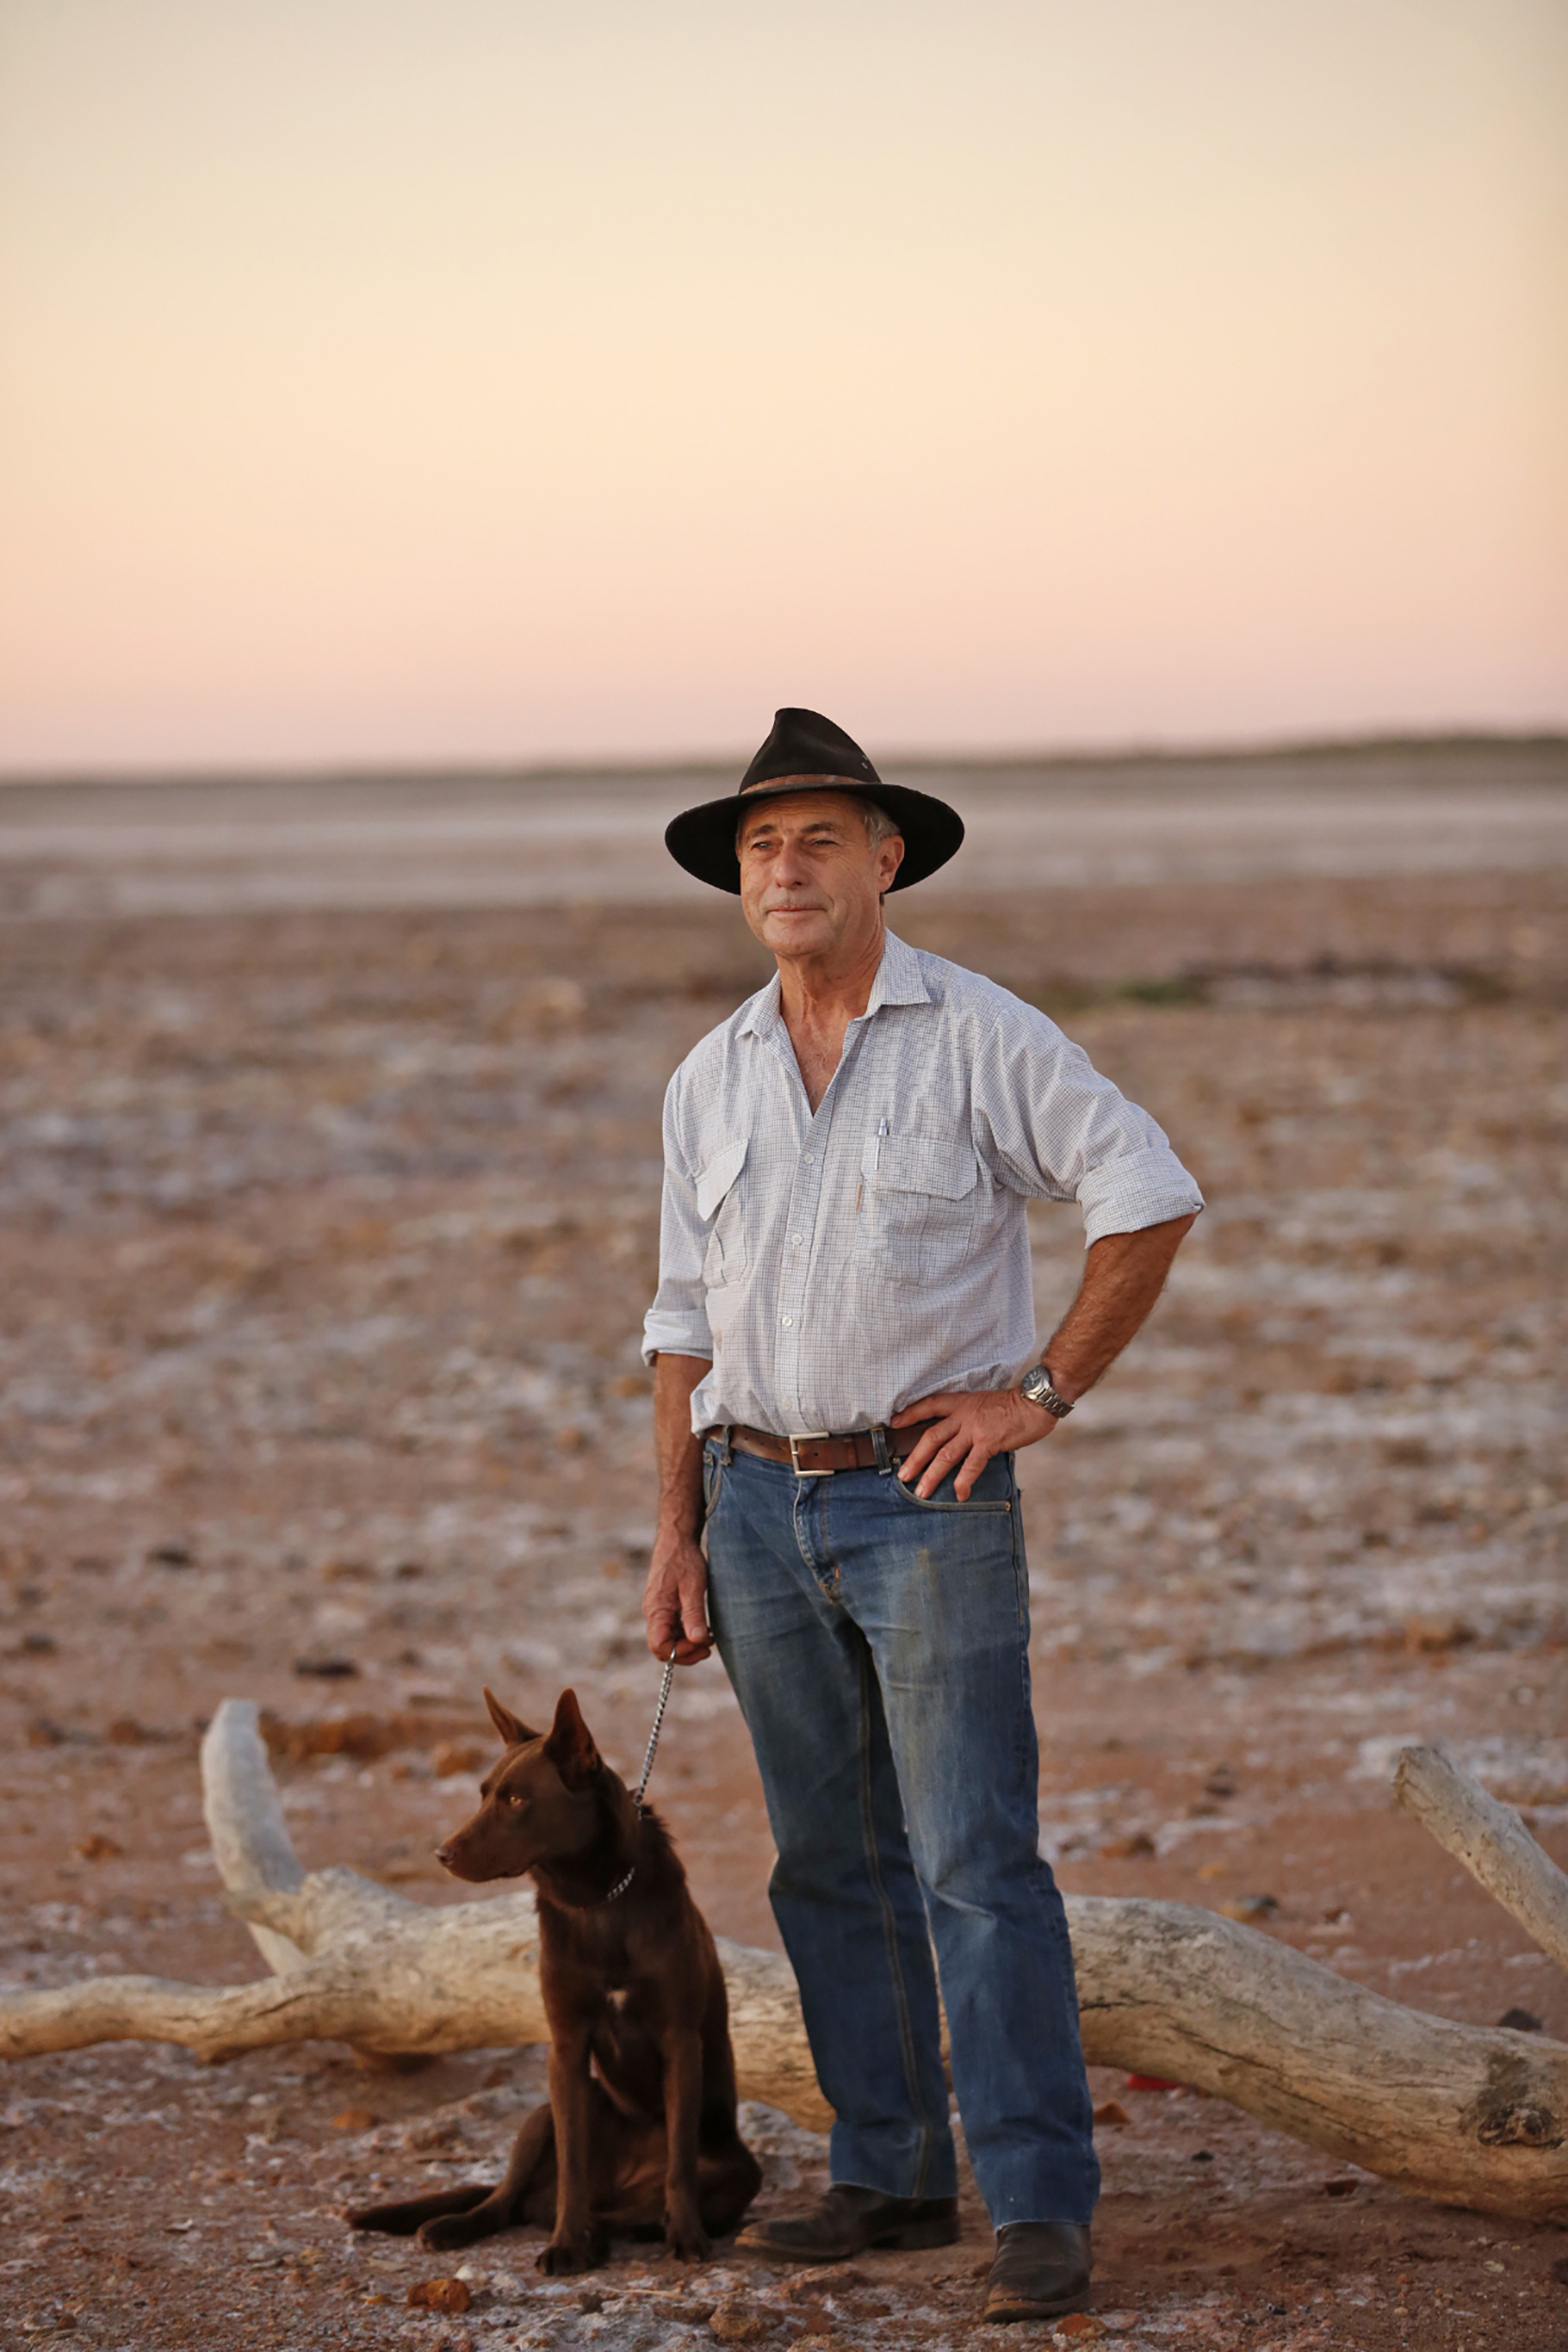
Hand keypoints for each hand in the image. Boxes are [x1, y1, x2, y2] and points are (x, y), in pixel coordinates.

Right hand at [642, 1525, 713, 1663]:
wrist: (677, 1537)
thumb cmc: (684, 1559)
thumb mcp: (693, 1587)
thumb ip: (694, 1614)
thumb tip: (697, 1641)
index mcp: (656, 1610)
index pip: (659, 1647)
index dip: (680, 1652)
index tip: (701, 1644)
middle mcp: (653, 1612)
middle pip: (663, 1647)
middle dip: (686, 1651)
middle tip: (708, 1645)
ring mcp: (657, 1609)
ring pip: (668, 1638)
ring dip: (687, 1642)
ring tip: (708, 1637)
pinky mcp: (663, 1604)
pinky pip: (671, 1627)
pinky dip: (685, 1632)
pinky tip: (702, 1627)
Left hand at [891, 1388, 1056, 1500]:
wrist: (1035, 1403)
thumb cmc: (1013, 1405)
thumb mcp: (984, 1402)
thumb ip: (968, 1417)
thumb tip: (957, 1437)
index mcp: (961, 1403)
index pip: (930, 1405)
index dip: (911, 1413)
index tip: (894, 1423)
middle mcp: (964, 1415)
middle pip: (931, 1437)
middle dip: (915, 1458)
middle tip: (903, 1476)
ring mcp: (975, 1429)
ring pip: (946, 1455)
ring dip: (932, 1475)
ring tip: (921, 1492)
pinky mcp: (989, 1442)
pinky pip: (972, 1465)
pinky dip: (963, 1481)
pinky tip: (959, 1494)